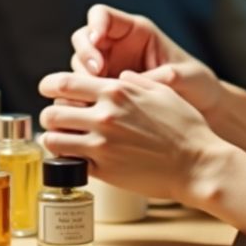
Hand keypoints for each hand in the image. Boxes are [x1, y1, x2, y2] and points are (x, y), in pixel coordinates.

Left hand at [38, 70, 229, 203]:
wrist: (197, 165)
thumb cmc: (185, 127)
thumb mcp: (162, 92)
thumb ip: (136, 81)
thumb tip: (120, 75)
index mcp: (117, 92)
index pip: (64, 82)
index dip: (49, 85)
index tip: (47, 89)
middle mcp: (104, 116)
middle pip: (52, 112)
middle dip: (50, 114)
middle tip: (57, 119)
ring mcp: (102, 145)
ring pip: (53, 139)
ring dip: (54, 138)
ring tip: (63, 140)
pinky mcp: (103, 171)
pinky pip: (70, 163)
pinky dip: (68, 160)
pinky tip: (77, 158)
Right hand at [70, 4, 224, 113]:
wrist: (201, 107)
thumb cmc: (196, 83)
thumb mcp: (184, 76)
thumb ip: (158, 76)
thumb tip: (127, 82)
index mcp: (136, 32)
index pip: (102, 16)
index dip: (95, 24)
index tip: (98, 40)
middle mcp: (117, 47)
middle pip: (83, 39)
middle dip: (84, 53)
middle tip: (97, 72)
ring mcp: (109, 68)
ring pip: (78, 66)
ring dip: (81, 79)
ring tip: (97, 94)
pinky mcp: (105, 91)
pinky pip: (84, 90)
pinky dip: (83, 98)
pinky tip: (94, 109)